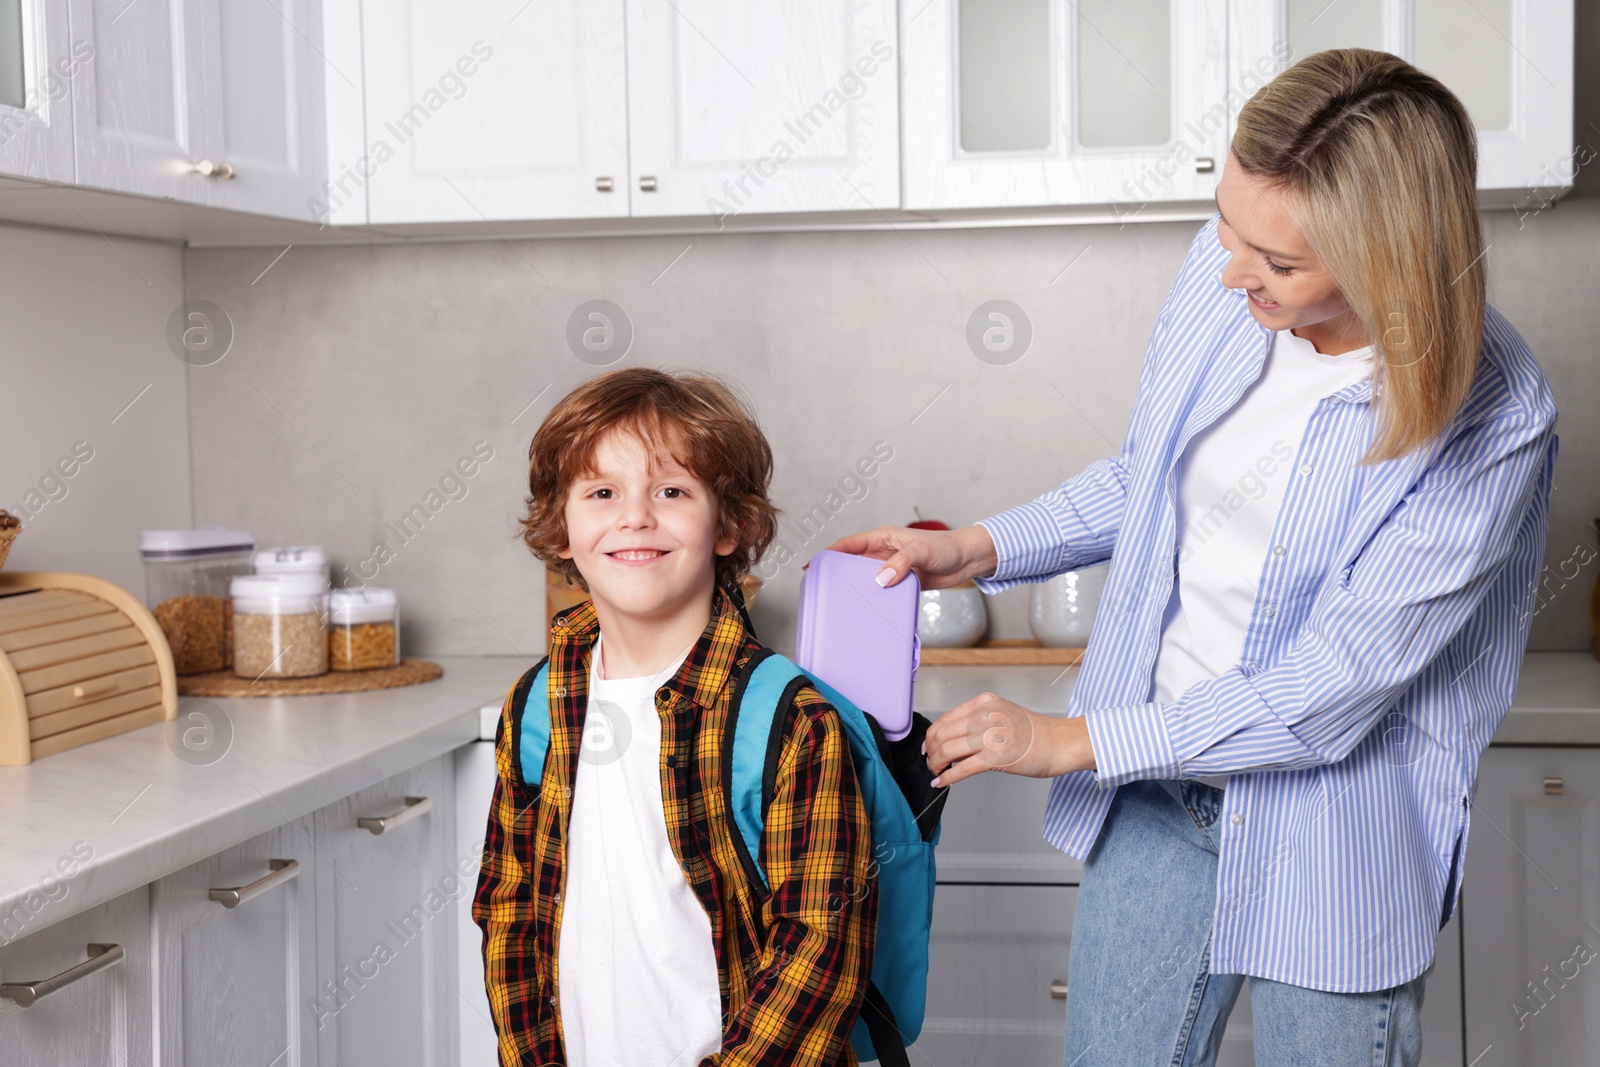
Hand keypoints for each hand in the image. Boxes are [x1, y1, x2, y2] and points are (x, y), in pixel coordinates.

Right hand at [822, 524, 997, 589]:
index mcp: (883, 538)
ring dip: (857, 589)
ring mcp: (892, 568)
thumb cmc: (946, 547)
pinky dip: (874, 599)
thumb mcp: (922, 551)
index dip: (830, 553)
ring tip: (842, 602)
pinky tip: (868, 609)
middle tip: (823, 588)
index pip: (849, 544)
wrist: (967, 560)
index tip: (814, 565)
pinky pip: (882, 591)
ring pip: (866, 579)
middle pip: (853, 563)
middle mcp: (884, 552)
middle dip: (838, 573)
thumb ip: (901, 563)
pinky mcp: (901, 583)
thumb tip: (881, 579)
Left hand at [922, 692, 1095, 785]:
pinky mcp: (995, 757)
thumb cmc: (1036, 732)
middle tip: (931, 763)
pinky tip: (942, 782)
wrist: (1060, 743)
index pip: (945, 719)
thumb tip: (952, 738)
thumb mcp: (1002, 714)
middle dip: (931, 752)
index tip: (928, 747)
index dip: (932, 736)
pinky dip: (947, 777)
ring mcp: (990, 736)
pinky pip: (961, 769)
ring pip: (947, 751)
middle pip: (941, 734)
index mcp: (984, 703)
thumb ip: (978, 721)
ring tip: (936, 772)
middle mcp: (984, 716)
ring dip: (936, 765)